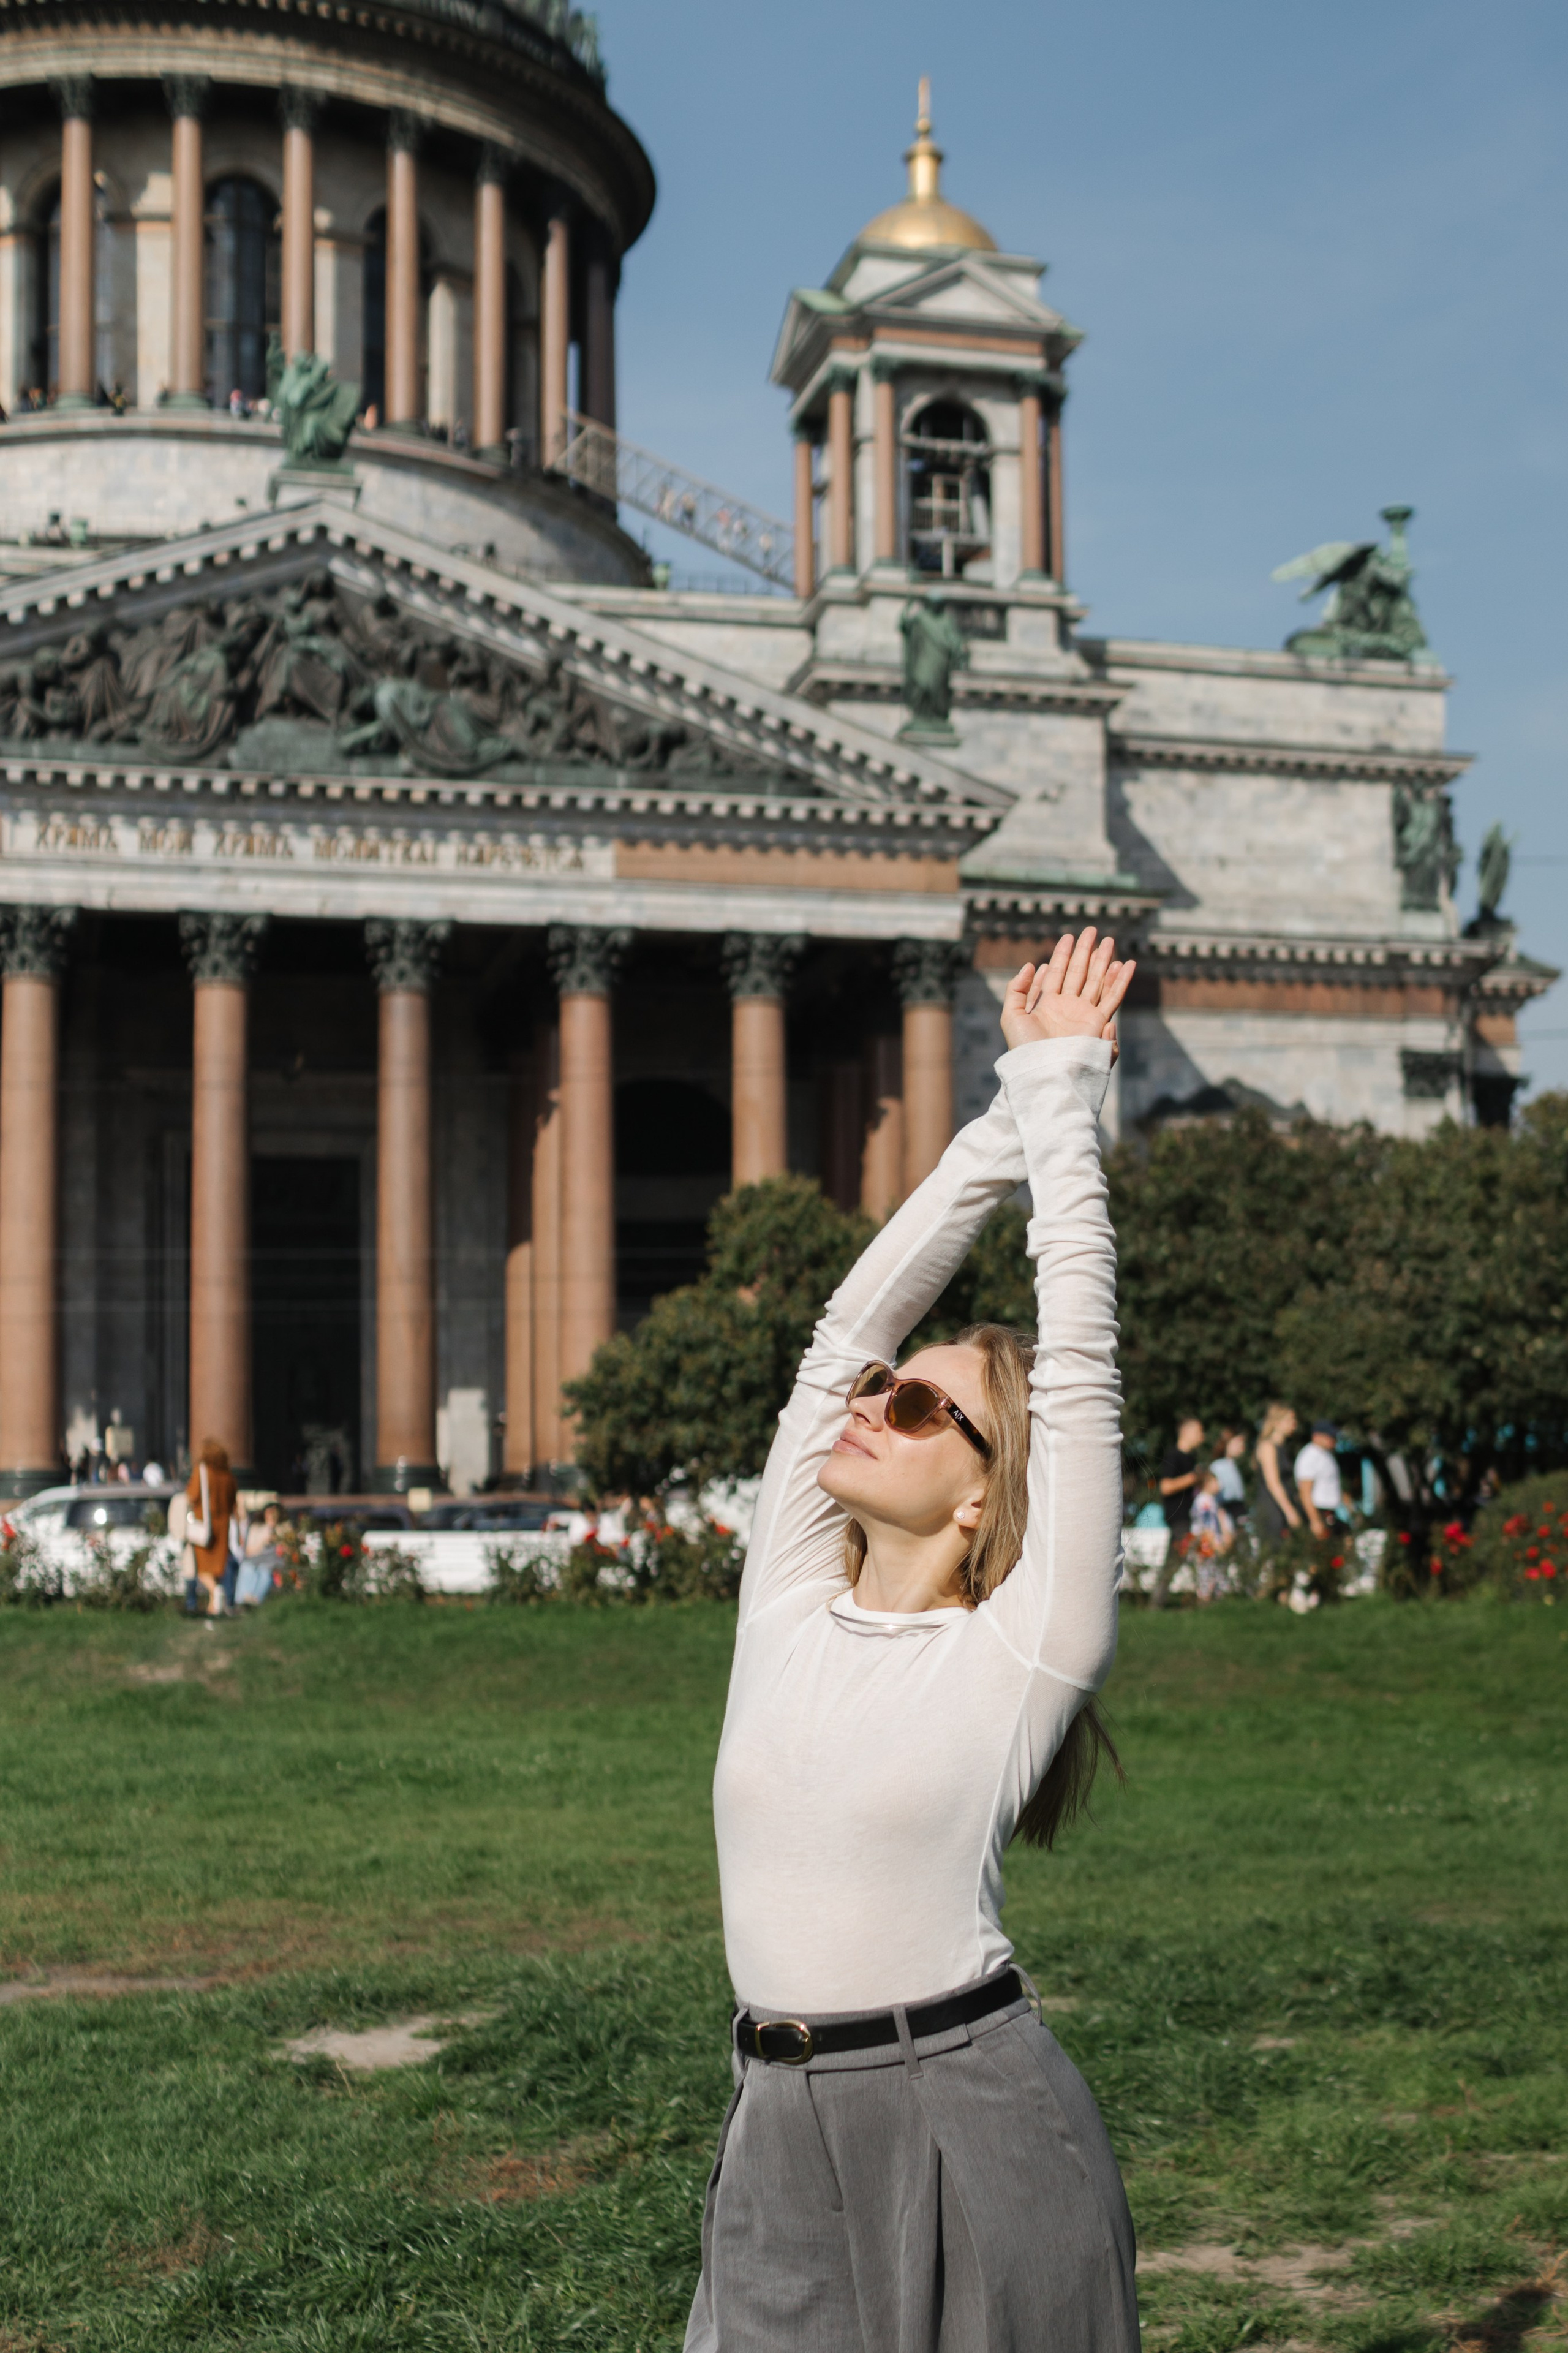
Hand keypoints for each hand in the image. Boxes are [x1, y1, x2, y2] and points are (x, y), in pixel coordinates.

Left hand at [999, 928, 1135, 1056]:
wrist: (1043, 1071)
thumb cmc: (1024, 1048)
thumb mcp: (1012, 1015)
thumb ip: (1017, 988)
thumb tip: (1031, 965)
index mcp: (1047, 1005)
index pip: (1057, 973)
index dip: (1062, 955)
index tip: (1068, 937)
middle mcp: (1067, 1008)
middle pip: (1079, 973)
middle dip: (1085, 952)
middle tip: (1092, 931)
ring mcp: (1084, 1015)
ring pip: (1096, 981)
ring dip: (1103, 961)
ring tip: (1109, 941)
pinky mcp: (1097, 1024)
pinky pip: (1112, 998)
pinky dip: (1120, 981)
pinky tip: (1126, 964)